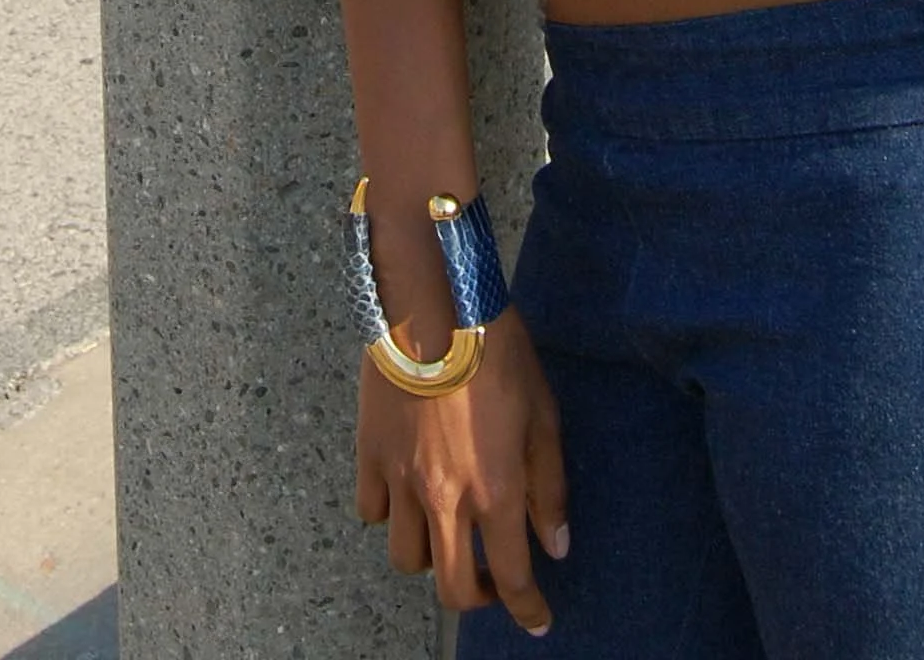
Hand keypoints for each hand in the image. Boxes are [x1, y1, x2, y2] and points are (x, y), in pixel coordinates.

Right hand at [356, 305, 567, 633]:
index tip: (538, 621)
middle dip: (475, 595)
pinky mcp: (369, 453)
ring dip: (430, 556)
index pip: (511, 579)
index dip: (528, 610)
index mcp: (494, 492)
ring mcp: (400, 479)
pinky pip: (370, 510)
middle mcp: (444, 499)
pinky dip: (389, 514)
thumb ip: (548, 487)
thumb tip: (554, 545)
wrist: (434, 301)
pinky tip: (406, 492)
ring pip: (405, 557)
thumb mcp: (543, 415)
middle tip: (490, 578)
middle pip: (449, 587)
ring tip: (447, 531)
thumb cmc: (499, 352)